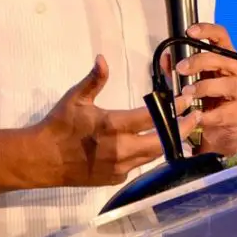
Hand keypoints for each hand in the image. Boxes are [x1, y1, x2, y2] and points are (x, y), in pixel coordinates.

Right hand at [29, 55, 199, 186]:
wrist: (41, 160)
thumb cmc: (59, 125)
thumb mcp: (75, 98)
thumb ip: (94, 79)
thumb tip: (103, 58)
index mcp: (112, 126)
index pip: (151, 118)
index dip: (172, 109)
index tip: (186, 101)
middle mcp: (120, 150)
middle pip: (161, 141)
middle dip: (180, 129)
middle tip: (195, 116)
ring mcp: (119, 167)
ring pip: (153, 155)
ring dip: (168, 142)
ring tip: (183, 129)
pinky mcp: (115, 178)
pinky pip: (139, 165)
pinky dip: (149, 154)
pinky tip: (156, 144)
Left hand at [175, 23, 236, 156]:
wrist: (223, 132)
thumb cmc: (210, 100)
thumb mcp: (194, 81)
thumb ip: (179, 69)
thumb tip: (166, 58)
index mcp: (228, 59)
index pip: (222, 36)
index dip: (207, 30)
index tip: (190, 32)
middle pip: (223, 58)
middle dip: (199, 61)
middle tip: (181, 69)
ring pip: (228, 84)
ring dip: (204, 87)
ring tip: (188, 93)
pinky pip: (222, 112)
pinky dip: (206, 115)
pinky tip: (196, 116)